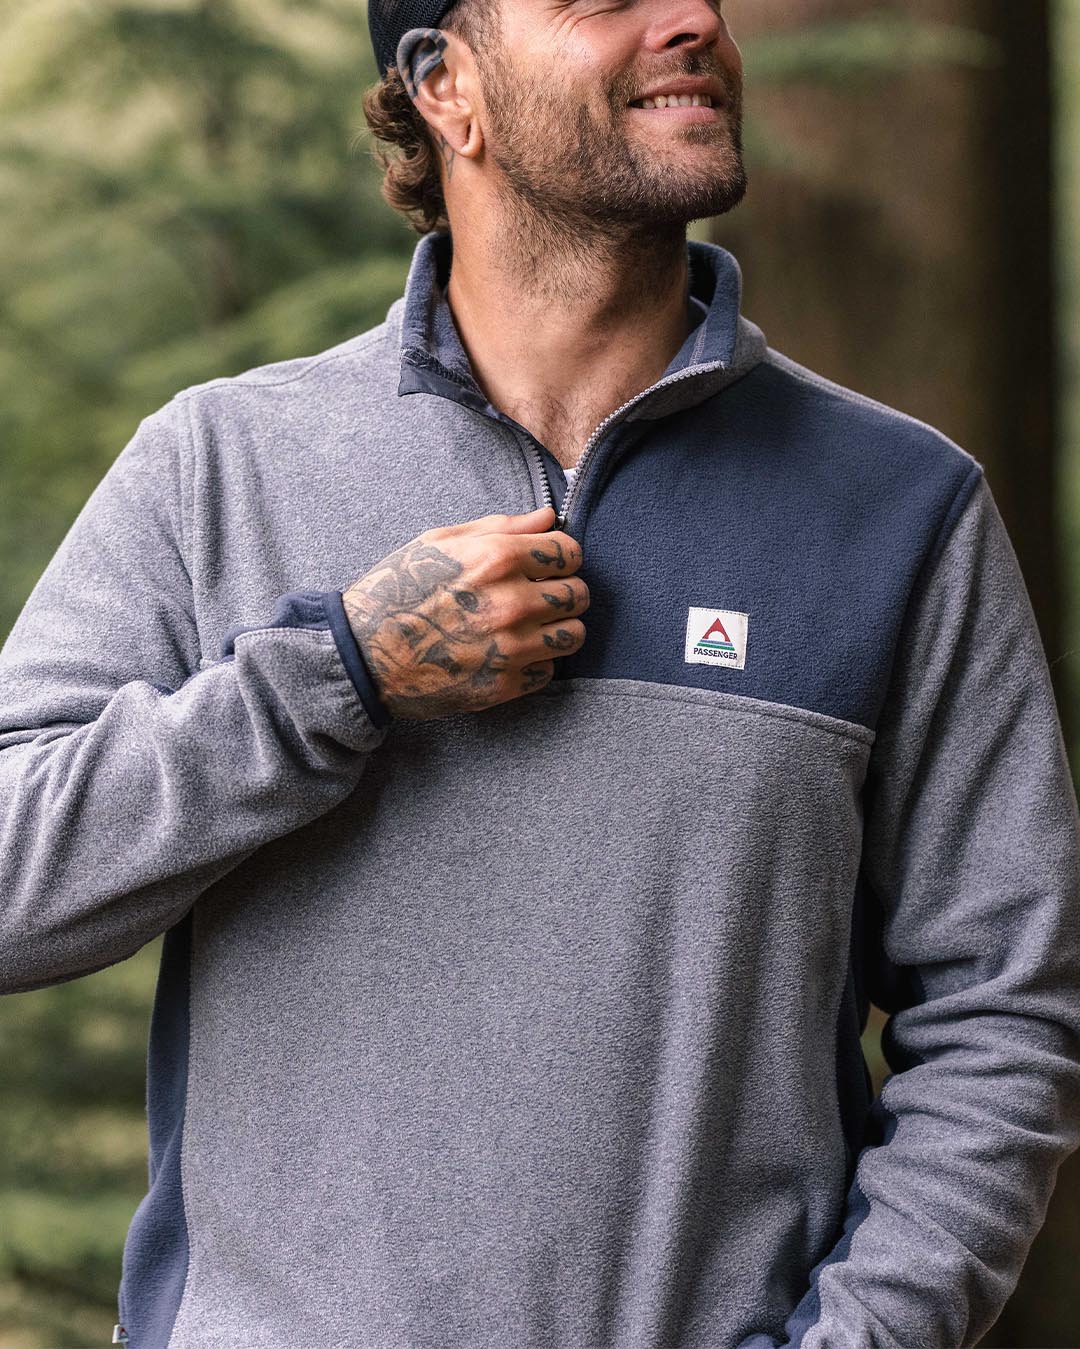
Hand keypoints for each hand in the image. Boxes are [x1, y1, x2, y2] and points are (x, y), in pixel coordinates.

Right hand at [341, 505, 588, 721]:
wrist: (363, 655)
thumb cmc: (398, 589)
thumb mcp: (440, 541)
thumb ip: (501, 527)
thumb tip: (547, 518)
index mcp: (496, 558)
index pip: (570, 552)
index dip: (561, 557)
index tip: (546, 565)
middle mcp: (511, 602)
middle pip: (579, 594)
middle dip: (564, 592)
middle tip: (539, 597)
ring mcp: (510, 647)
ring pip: (574, 635)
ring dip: (559, 629)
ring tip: (533, 627)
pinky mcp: (504, 685)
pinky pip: (548, 671)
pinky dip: (536, 663)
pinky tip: (510, 654)